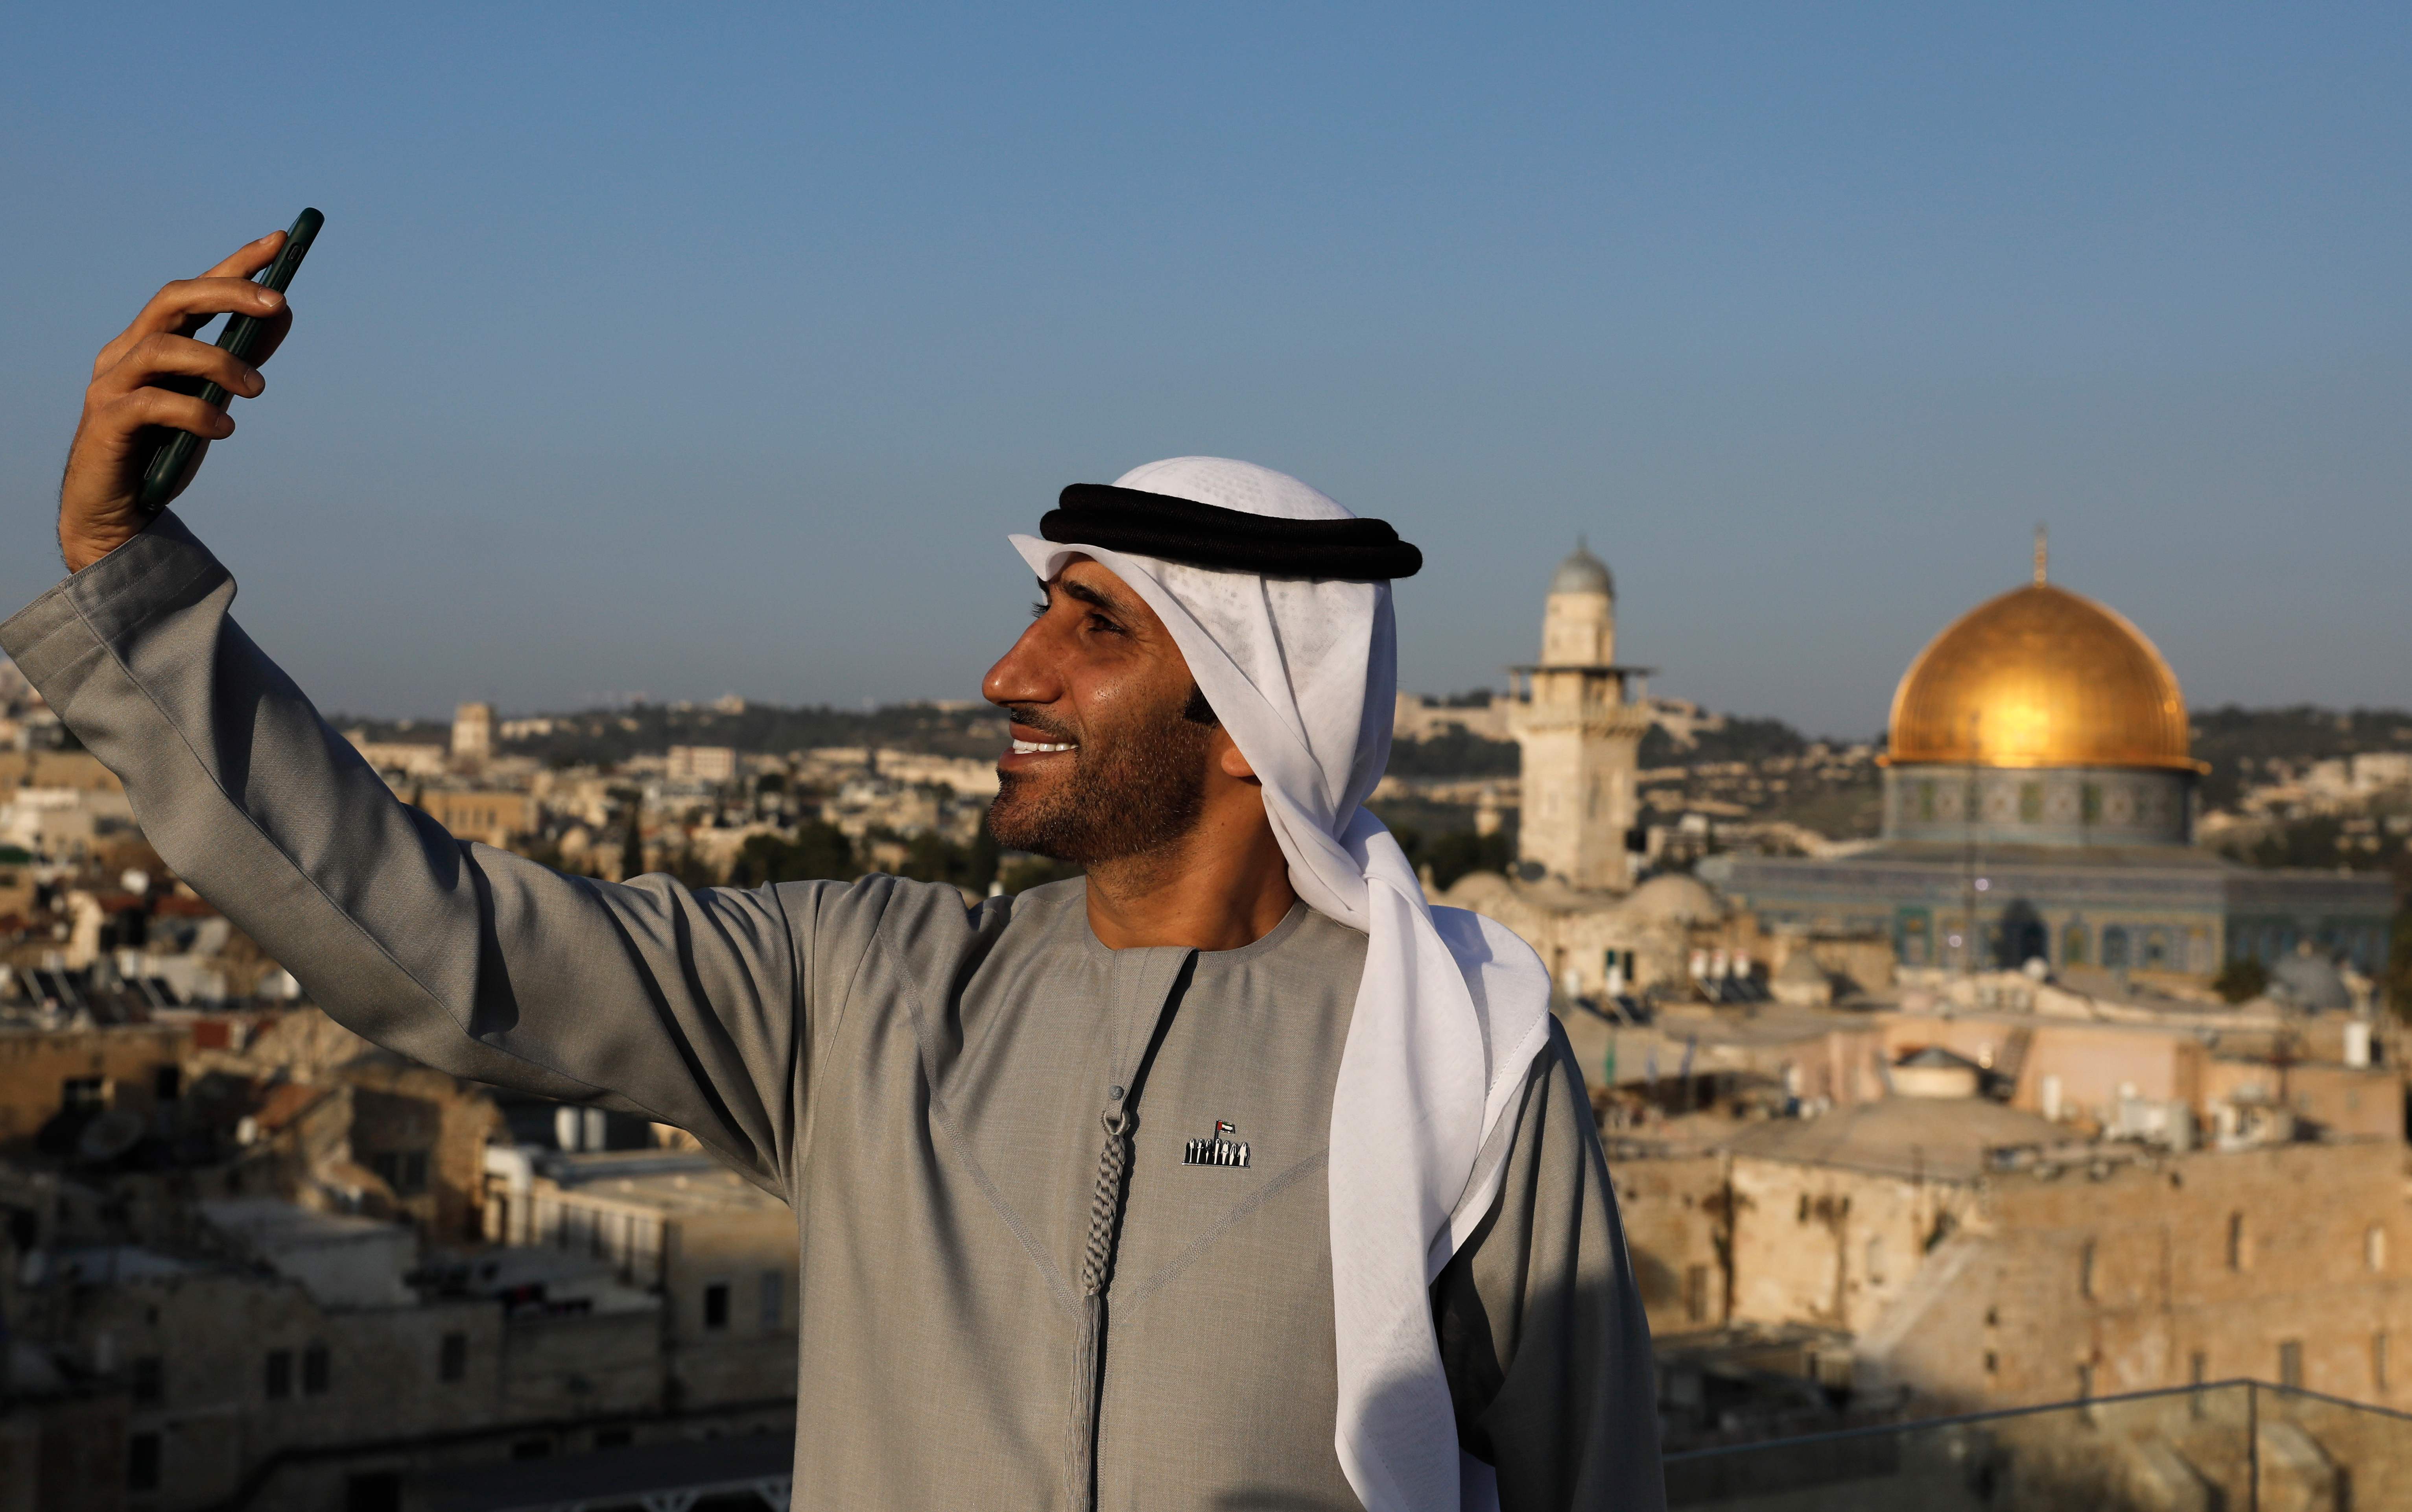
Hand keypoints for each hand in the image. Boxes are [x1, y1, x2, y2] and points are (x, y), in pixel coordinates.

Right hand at [57, 231, 293, 571]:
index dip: (236, 263)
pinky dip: (196, 411)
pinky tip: (224, 429)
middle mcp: (127, 351)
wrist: (121, 506)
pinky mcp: (108, 421)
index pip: (195, 289)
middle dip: (228, 293)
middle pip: (173, 300)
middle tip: (278, 303)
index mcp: (153, 340)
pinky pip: (153, 404)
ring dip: (220, 362)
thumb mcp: (215, 395)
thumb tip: (283, 312)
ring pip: (163, 348)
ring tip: (258, 390)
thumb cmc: (168, 445)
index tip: (280, 241)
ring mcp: (112, 383)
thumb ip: (242, 355)